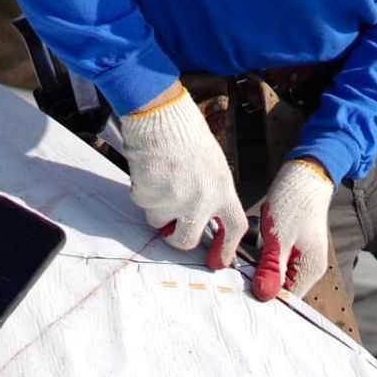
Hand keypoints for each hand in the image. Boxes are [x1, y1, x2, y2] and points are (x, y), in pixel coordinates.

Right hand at [112, 85, 246, 267]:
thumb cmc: (186, 134)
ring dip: (156, 207)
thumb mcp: (213, 165)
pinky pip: (142, 205)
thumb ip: (212, 193)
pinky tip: (148, 171)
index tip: (218, 261)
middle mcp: (202, 201)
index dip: (227, 249)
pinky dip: (142, 191)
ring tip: (159, 179)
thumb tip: (206, 218)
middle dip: (176, 238)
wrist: (161, 116)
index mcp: (223, 190)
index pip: (234, 228)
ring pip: (158, 222)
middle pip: (187, 240)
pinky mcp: (150, 197)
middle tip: (170, 227)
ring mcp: (175, 201)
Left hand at [252, 158, 332, 300]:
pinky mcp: (291, 247)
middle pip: (280, 288)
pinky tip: (251, 246)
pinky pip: (274, 261)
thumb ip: (272, 268)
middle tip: (235, 277)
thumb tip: (264, 296)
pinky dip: (261, 256)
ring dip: (258, 269)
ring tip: (242, 260)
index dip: (263, 298)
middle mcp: (308, 267)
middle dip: (258, 283)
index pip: (286, 299)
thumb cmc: (294, 202)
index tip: (240, 293)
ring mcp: (300, 257)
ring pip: (274, 274)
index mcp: (310, 269)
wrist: (305, 175)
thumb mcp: (278, 237)